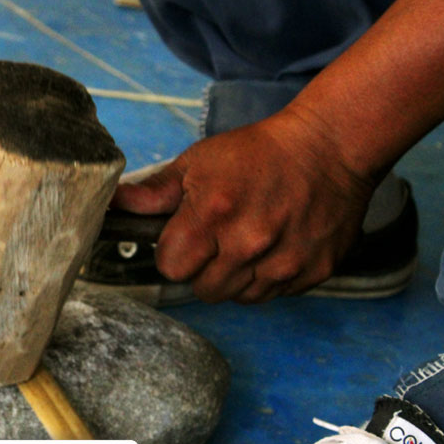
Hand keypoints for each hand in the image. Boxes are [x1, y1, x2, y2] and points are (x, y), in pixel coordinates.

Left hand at [112, 110, 376, 302]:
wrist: (330, 147)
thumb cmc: (258, 153)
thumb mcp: (198, 162)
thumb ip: (155, 192)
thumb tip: (114, 204)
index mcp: (212, 215)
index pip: (171, 268)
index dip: (174, 254)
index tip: (185, 238)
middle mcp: (248, 244)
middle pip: (203, 289)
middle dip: (203, 268)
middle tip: (218, 239)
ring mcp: (284, 262)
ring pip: (238, 296)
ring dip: (235, 276)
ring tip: (247, 240)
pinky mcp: (314, 272)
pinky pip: (274, 294)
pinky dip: (268, 277)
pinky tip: (273, 246)